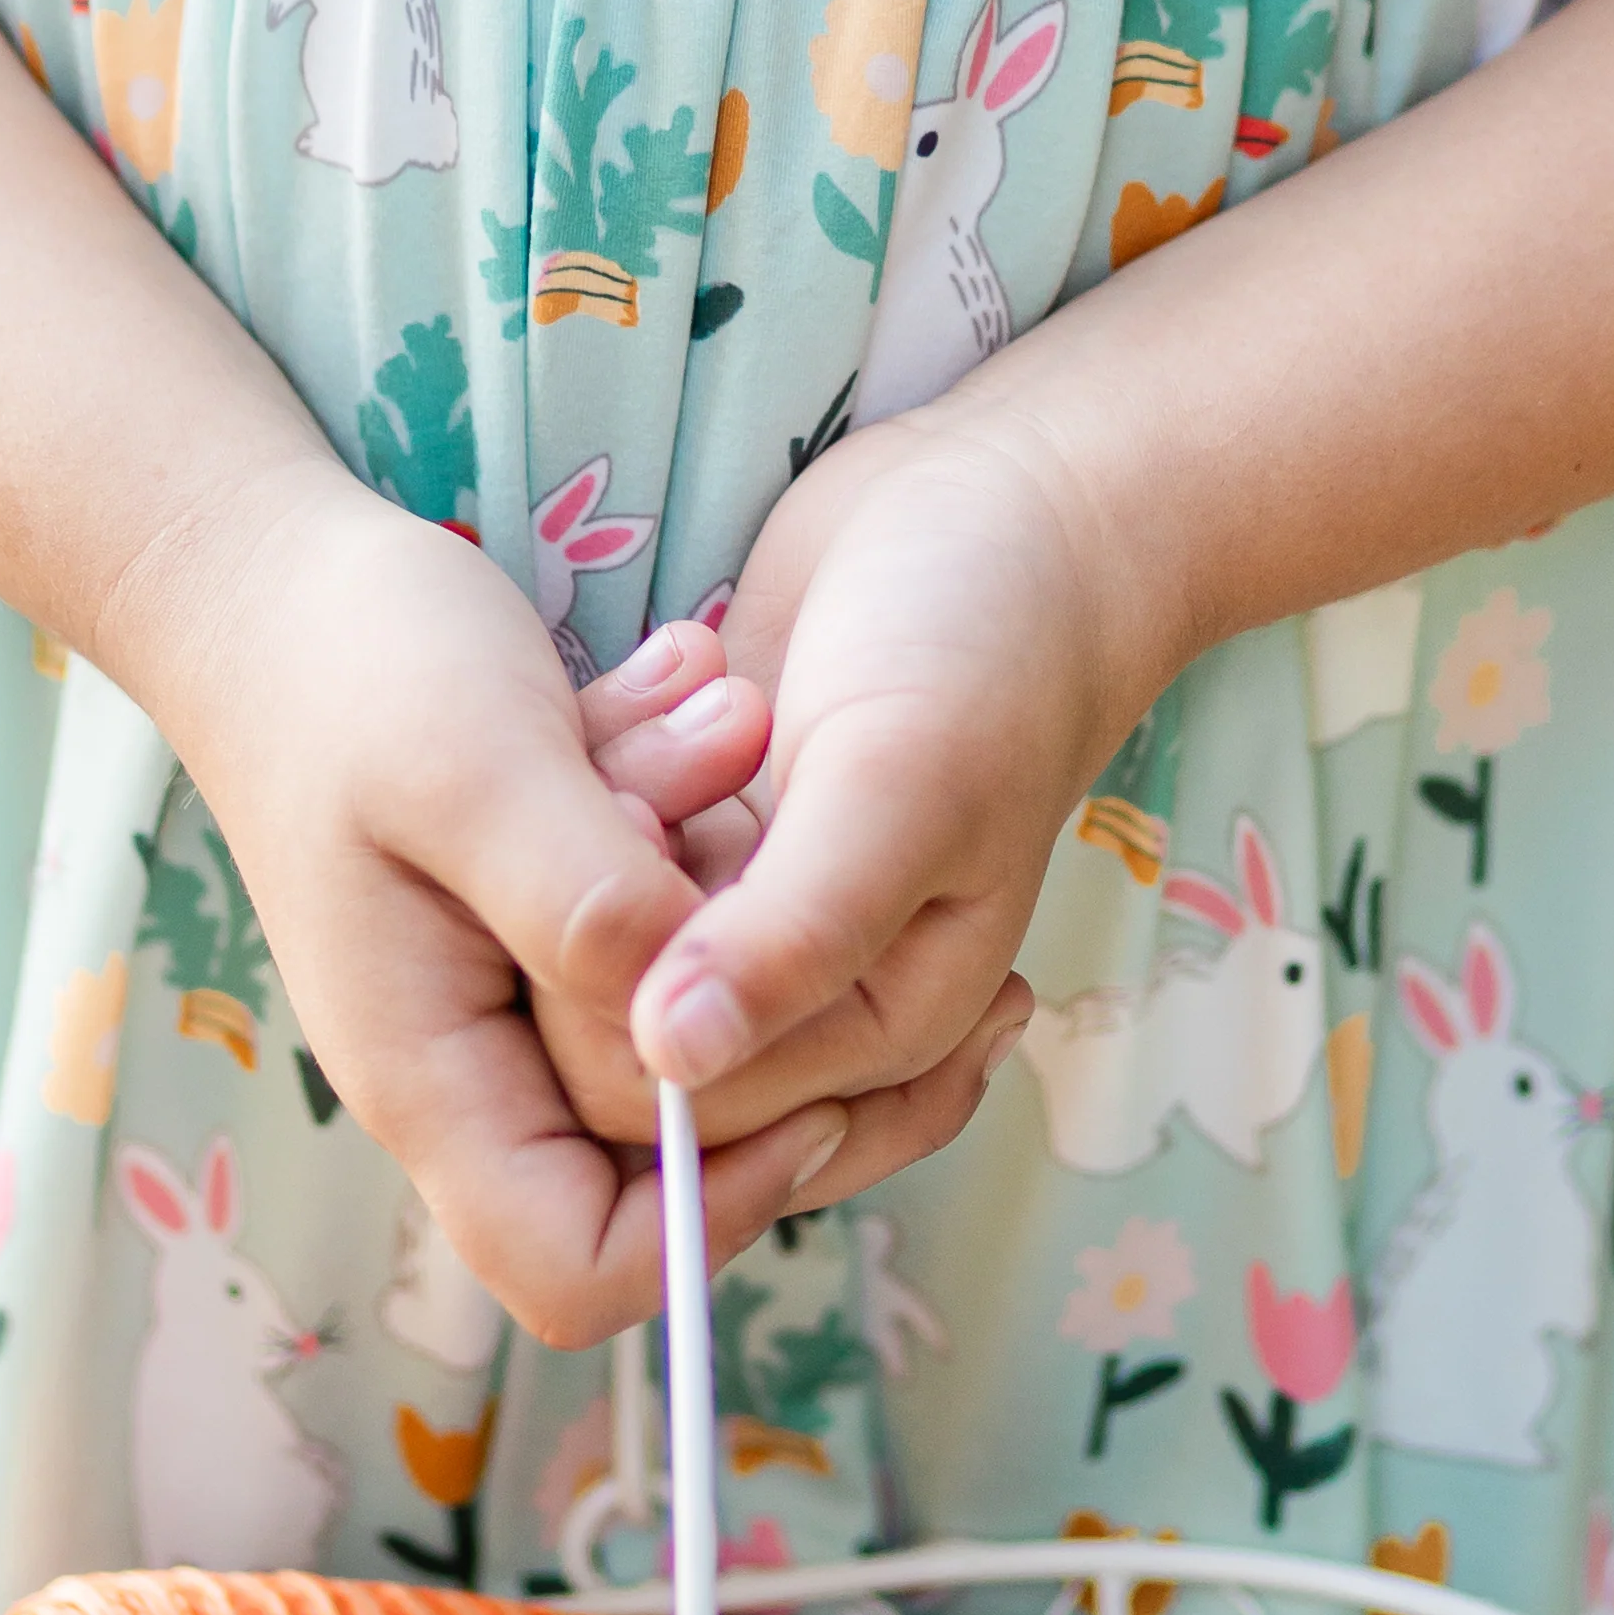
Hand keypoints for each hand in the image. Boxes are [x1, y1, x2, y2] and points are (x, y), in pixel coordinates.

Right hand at [129, 469, 965, 1344]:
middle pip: (659, 1140)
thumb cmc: (347, 668)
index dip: (710, 1209)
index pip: (578, 1272)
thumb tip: (697, 1020)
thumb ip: (582, 901)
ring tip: (708, 715)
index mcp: (433, 1078)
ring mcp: (510, 990)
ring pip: (677, 1004)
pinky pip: (664, 907)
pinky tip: (678, 690)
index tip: (794, 1063)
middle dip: (734, 982)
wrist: (268, 576)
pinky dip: (688, 808)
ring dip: (718, 863)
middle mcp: (475, 1063)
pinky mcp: (546, 912)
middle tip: (743, 813)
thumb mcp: (472, 767)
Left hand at [617, 402, 1149, 1124]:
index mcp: (879, 1033)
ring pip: (602, 943)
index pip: (682, 1109)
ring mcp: (754, 919)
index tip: (638, 824)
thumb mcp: (900, 788)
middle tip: (653, 763)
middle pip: (621, 1040)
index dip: (616, 992)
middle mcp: (813, 1002)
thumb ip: (794, 935)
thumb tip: (673, 1061)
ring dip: (611, 816)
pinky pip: (602, 857)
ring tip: (699, 700)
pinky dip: (612, 769)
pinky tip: (683, 672)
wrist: (1011, 505)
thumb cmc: (986, 650)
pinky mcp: (710, 838)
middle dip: (612, 902)